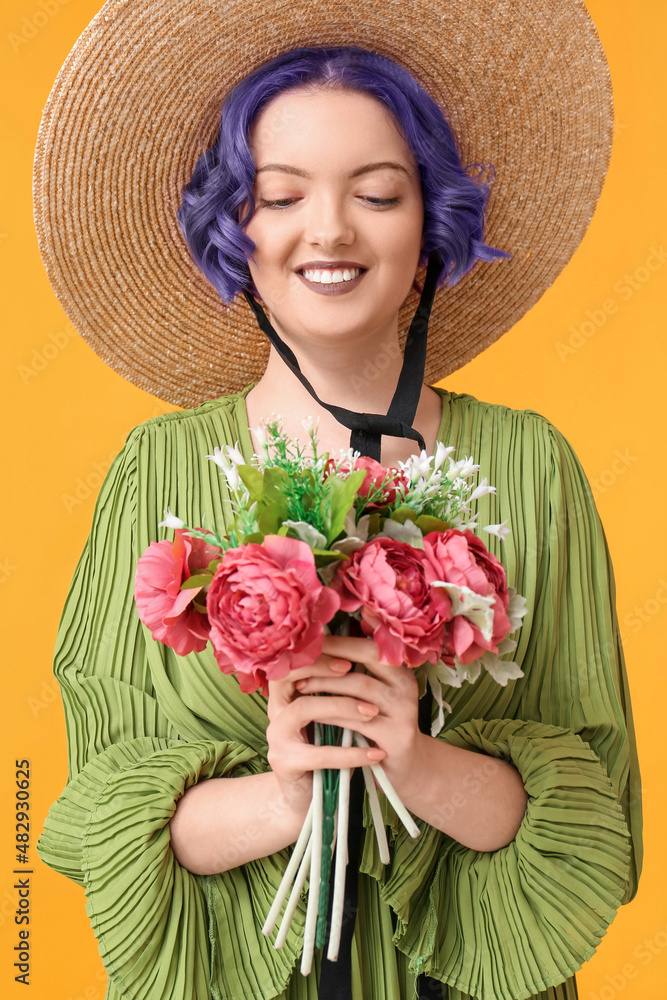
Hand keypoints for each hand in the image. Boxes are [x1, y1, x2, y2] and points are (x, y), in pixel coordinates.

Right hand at [265, 640, 389, 821]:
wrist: (309, 799)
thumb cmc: (326, 749)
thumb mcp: (332, 716)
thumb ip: (338, 689)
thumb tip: (369, 653)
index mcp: (285, 694)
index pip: (293, 660)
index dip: (318, 655)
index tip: (350, 657)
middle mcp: (275, 710)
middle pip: (290, 677)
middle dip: (325, 671)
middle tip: (358, 674)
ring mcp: (276, 736)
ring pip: (304, 708)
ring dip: (342, 707)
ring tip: (374, 713)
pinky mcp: (284, 762)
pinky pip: (319, 754)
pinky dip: (350, 754)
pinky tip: (374, 754)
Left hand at [293, 635, 425, 797]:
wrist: (403, 767)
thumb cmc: (380, 724)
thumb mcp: (375, 694)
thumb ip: (358, 669)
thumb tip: (326, 639)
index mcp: (401, 669)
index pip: (370, 643)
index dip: (340, 640)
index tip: (311, 640)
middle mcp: (406, 685)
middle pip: (369, 657)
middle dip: (331, 656)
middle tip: (301, 660)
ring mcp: (403, 710)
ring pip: (360, 687)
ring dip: (326, 684)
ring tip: (300, 686)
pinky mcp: (395, 736)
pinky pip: (356, 721)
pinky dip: (331, 715)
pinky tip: (312, 713)